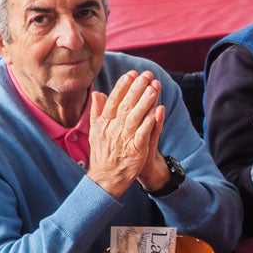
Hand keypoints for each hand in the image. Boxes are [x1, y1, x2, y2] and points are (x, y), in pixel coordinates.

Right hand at [87, 71, 163, 198]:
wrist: (106, 179)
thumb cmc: (103, 153)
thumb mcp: (95, 131)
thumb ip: (97, 111)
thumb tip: (97, 93)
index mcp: (104, 123)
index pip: (113, 101)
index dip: (122, 86)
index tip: (131, 74)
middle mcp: (113, 129)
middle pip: (125, 105)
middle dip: (136, 88)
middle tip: (147, 75)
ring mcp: (124, 140)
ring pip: (135, 117)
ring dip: (145, 102)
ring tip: (154, 87)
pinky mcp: (135, 150)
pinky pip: (143, 133)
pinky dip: (150, 122)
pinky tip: (158, 111)